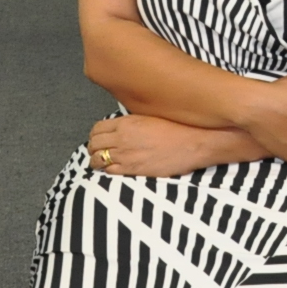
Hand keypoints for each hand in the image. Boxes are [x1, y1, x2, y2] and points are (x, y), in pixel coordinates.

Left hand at [85, 114, 224, 177]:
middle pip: (94, 143)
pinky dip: (107, 170)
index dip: (95, 134)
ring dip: (97, 160)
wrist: (193, 143)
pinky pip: (109, 171)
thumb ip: (133, 121)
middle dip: (93, 147)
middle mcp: (122, 137)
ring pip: (98, 159)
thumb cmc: (178, 128)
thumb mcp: (152, 117)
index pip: (97, 128)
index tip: (99, 137)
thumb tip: (123, 126)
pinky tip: (113, 168)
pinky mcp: (133, 169)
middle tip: (98, 150)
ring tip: (102, 161)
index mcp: (127, 122)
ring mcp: (126, 154)